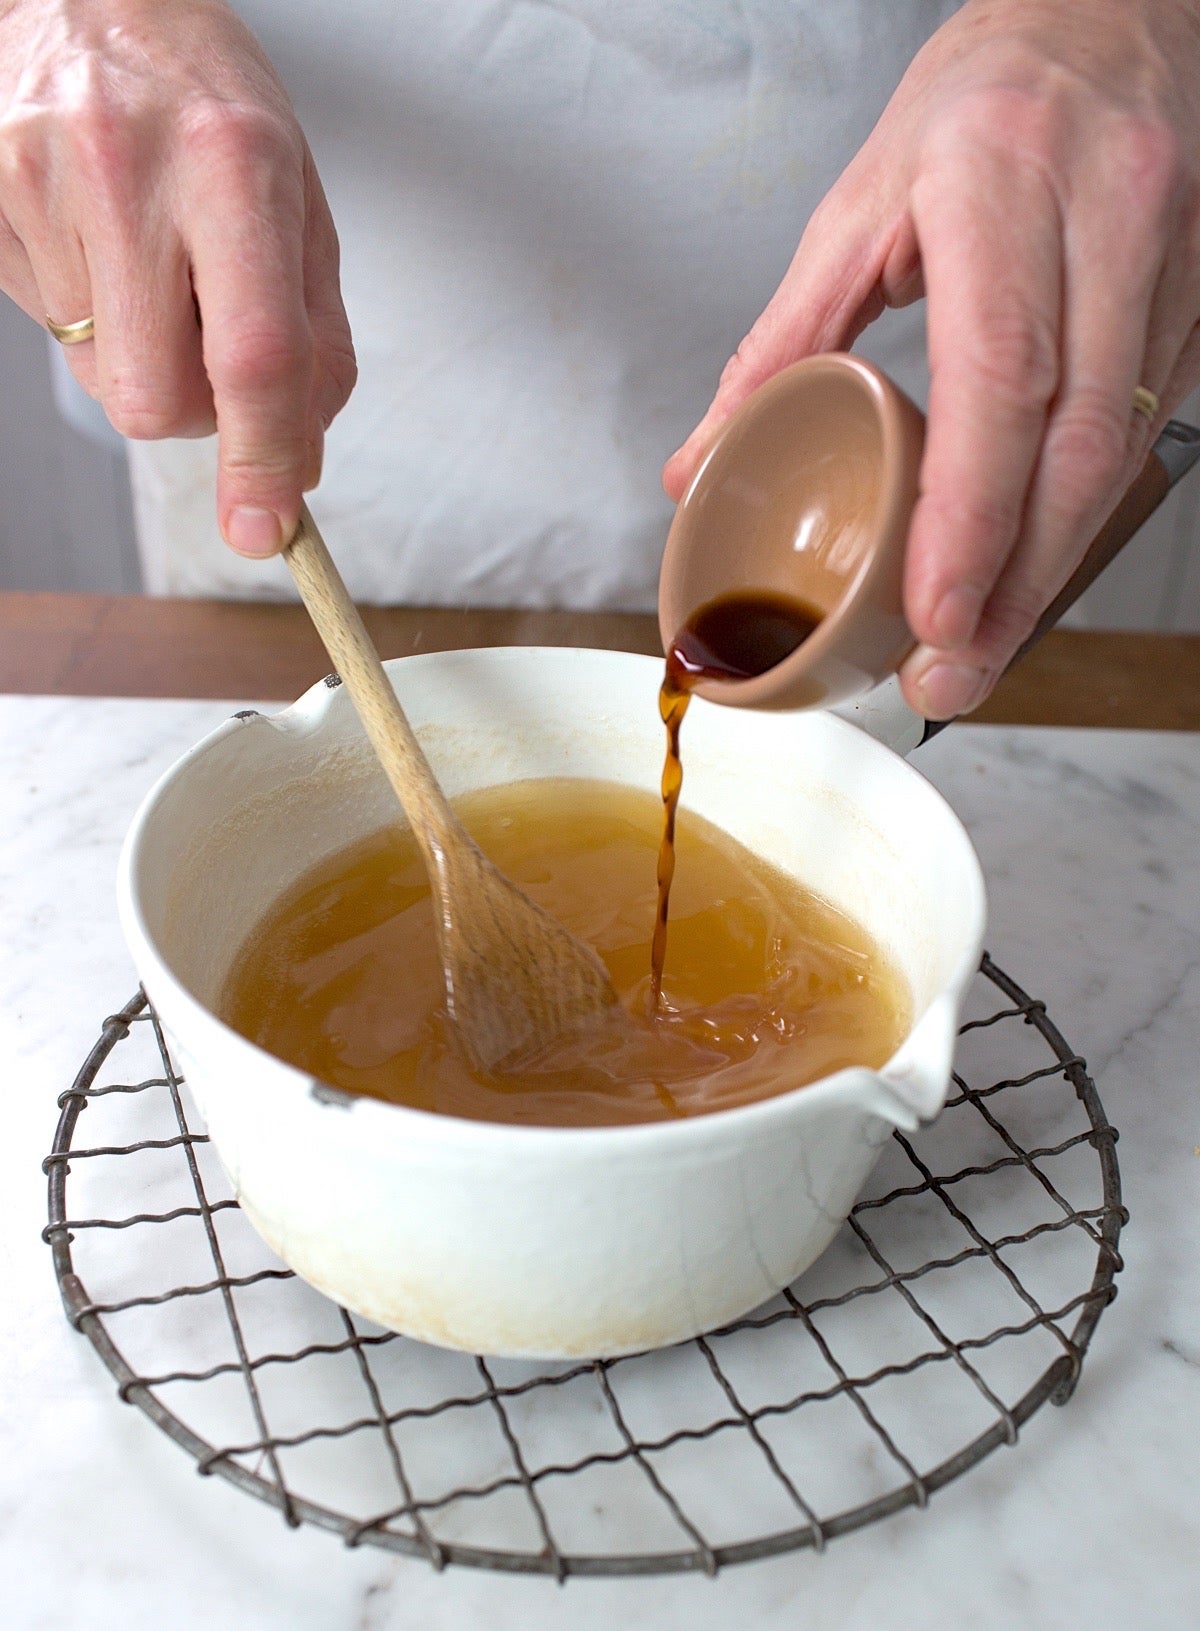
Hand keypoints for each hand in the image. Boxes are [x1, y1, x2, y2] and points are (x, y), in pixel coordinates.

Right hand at [0, 0, 355, 556]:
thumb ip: (315, 335)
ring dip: (140, 355)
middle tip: (204, 341)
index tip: (266, 530)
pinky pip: (51, 327)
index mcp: (234, 163)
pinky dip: (89, 311)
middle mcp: (130, 170)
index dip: (262, 461)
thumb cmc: (206, 97)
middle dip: (193, 412)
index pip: (254, 357)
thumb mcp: (296, 195)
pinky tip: (95, 235)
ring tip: (144, 256)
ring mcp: (38, 181)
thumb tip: (304, 459)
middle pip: (157, 400)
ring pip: (102, 379)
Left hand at [663, 0, 1199, 717]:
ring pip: (1120, 452)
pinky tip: (1037, 567)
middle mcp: (1109, 219)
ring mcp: (1175, 259)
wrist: (1114, 12)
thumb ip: (781, 340)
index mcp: (1002, 187)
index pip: (1000, 379)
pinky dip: (1086, 515)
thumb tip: (700, 460)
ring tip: (983, 650)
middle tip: (951, 674)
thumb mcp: (860, 202)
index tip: (934, 609)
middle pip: (1074, 445)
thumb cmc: (983, 101)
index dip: (971, 513)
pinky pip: (1146, 429)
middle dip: (1013, 584)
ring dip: (1050, 569)